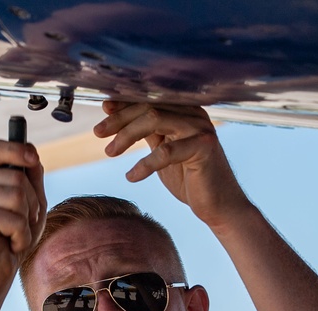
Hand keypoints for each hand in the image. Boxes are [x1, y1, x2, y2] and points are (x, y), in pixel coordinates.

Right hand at [0, 139, 45, 294]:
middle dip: (31, 204)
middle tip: (18, 224)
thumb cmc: (11, 238)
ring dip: (25, 222)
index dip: (15, 148)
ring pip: (20, 196)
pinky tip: (8, 244)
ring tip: (12, 234)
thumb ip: (32, 180)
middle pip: (19, 177)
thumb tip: (33, 154)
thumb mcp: (30, 205)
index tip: (33, 158)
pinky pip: (16, 218)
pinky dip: (20, 236)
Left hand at [93, 102, 251, 228]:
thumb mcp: (164, 150)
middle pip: (149, 106)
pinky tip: (131, 176)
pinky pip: (166, 152)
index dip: (124, 103)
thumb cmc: (190, 179)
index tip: (103, 109)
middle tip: (98, 133)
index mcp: (186, 111)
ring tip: (110, 152)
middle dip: (120, 119)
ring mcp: (201, 129)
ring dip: (127, 136)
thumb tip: (116, 112)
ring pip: (155, 120)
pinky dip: (144, 164)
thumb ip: (147, 131)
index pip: (150, 99)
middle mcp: (195, 114)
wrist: (219, 206)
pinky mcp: (204, 149)